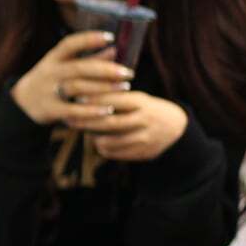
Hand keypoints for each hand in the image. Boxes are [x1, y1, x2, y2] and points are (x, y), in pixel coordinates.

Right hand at [10, 31, 134, 124]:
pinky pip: (73, 110)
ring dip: (103, 88)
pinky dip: (91, 110)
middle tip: (128, 72)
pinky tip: (108, 110)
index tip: (110, 37)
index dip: (89, 39)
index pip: (69, 44)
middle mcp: (50, 72)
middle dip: (106, 69)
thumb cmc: (50, 80)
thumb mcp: (63, 66)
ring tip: (125, 87)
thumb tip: (114, 49)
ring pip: (78, 87)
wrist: (22, 102)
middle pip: (79, 68)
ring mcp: (49, 91)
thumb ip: (88, 58)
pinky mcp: (50, 109)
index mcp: (53, 58)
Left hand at [66, 91, 188, 160]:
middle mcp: (144, 119)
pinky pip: (118, 153)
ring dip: (95, 138)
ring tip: (85, 133)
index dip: (95, 100)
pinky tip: (98, 143)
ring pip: (113, 141)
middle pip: (111, 123)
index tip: (75, 99)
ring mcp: (145, 137)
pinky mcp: (145, 152)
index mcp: (141, 102)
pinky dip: (105, 149)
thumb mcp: (137, 98)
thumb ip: (115, 96)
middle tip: (69, 120)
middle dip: (88, 122)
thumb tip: (82, 92)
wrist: (176, 127)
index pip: (115, 100)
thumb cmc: (146, 108)